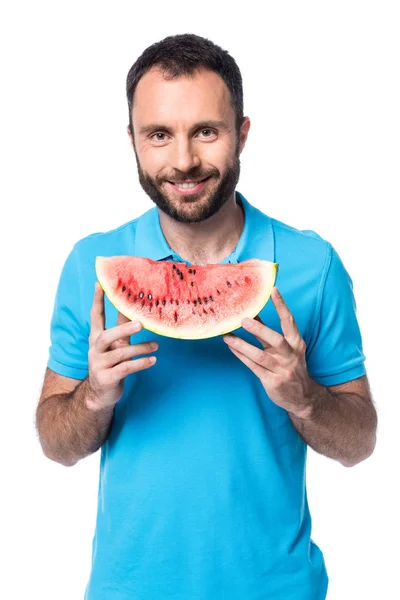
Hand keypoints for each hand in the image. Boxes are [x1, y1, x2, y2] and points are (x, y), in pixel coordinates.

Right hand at [87, 283, 157, 410]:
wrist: (100, 394)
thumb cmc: (111, 365)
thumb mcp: (116, 346)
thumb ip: (122, 330)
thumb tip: (137, 311)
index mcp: (96, 338)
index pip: (95, 316)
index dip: (97, 300)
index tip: (100, 284)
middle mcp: (95, 350)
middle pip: (106, 336)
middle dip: (123, 329)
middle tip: (140, 324)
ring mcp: (99, 365)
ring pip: (120, 354)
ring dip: (140, 348)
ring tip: (156, 346)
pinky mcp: (106, 379)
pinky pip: (125, 369)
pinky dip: (140, 364)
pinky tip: (152, 361)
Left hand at [223, 287, 313, 418]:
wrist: (302, 397)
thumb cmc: (291, 367)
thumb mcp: (288, 349)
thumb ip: (270, 334)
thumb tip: (251, 314)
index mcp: (296, 344)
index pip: (289, 321)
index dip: (282, 305)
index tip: (273, 290)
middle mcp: (290, 355)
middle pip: (275, 340)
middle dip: (259, 329)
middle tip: (243, 320)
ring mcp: (281, 370)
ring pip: (260, 355)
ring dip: (242, 345)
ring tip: (227, 336)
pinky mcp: (272, 382)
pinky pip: (253, 367)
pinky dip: (241, 356)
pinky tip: (231, 348)